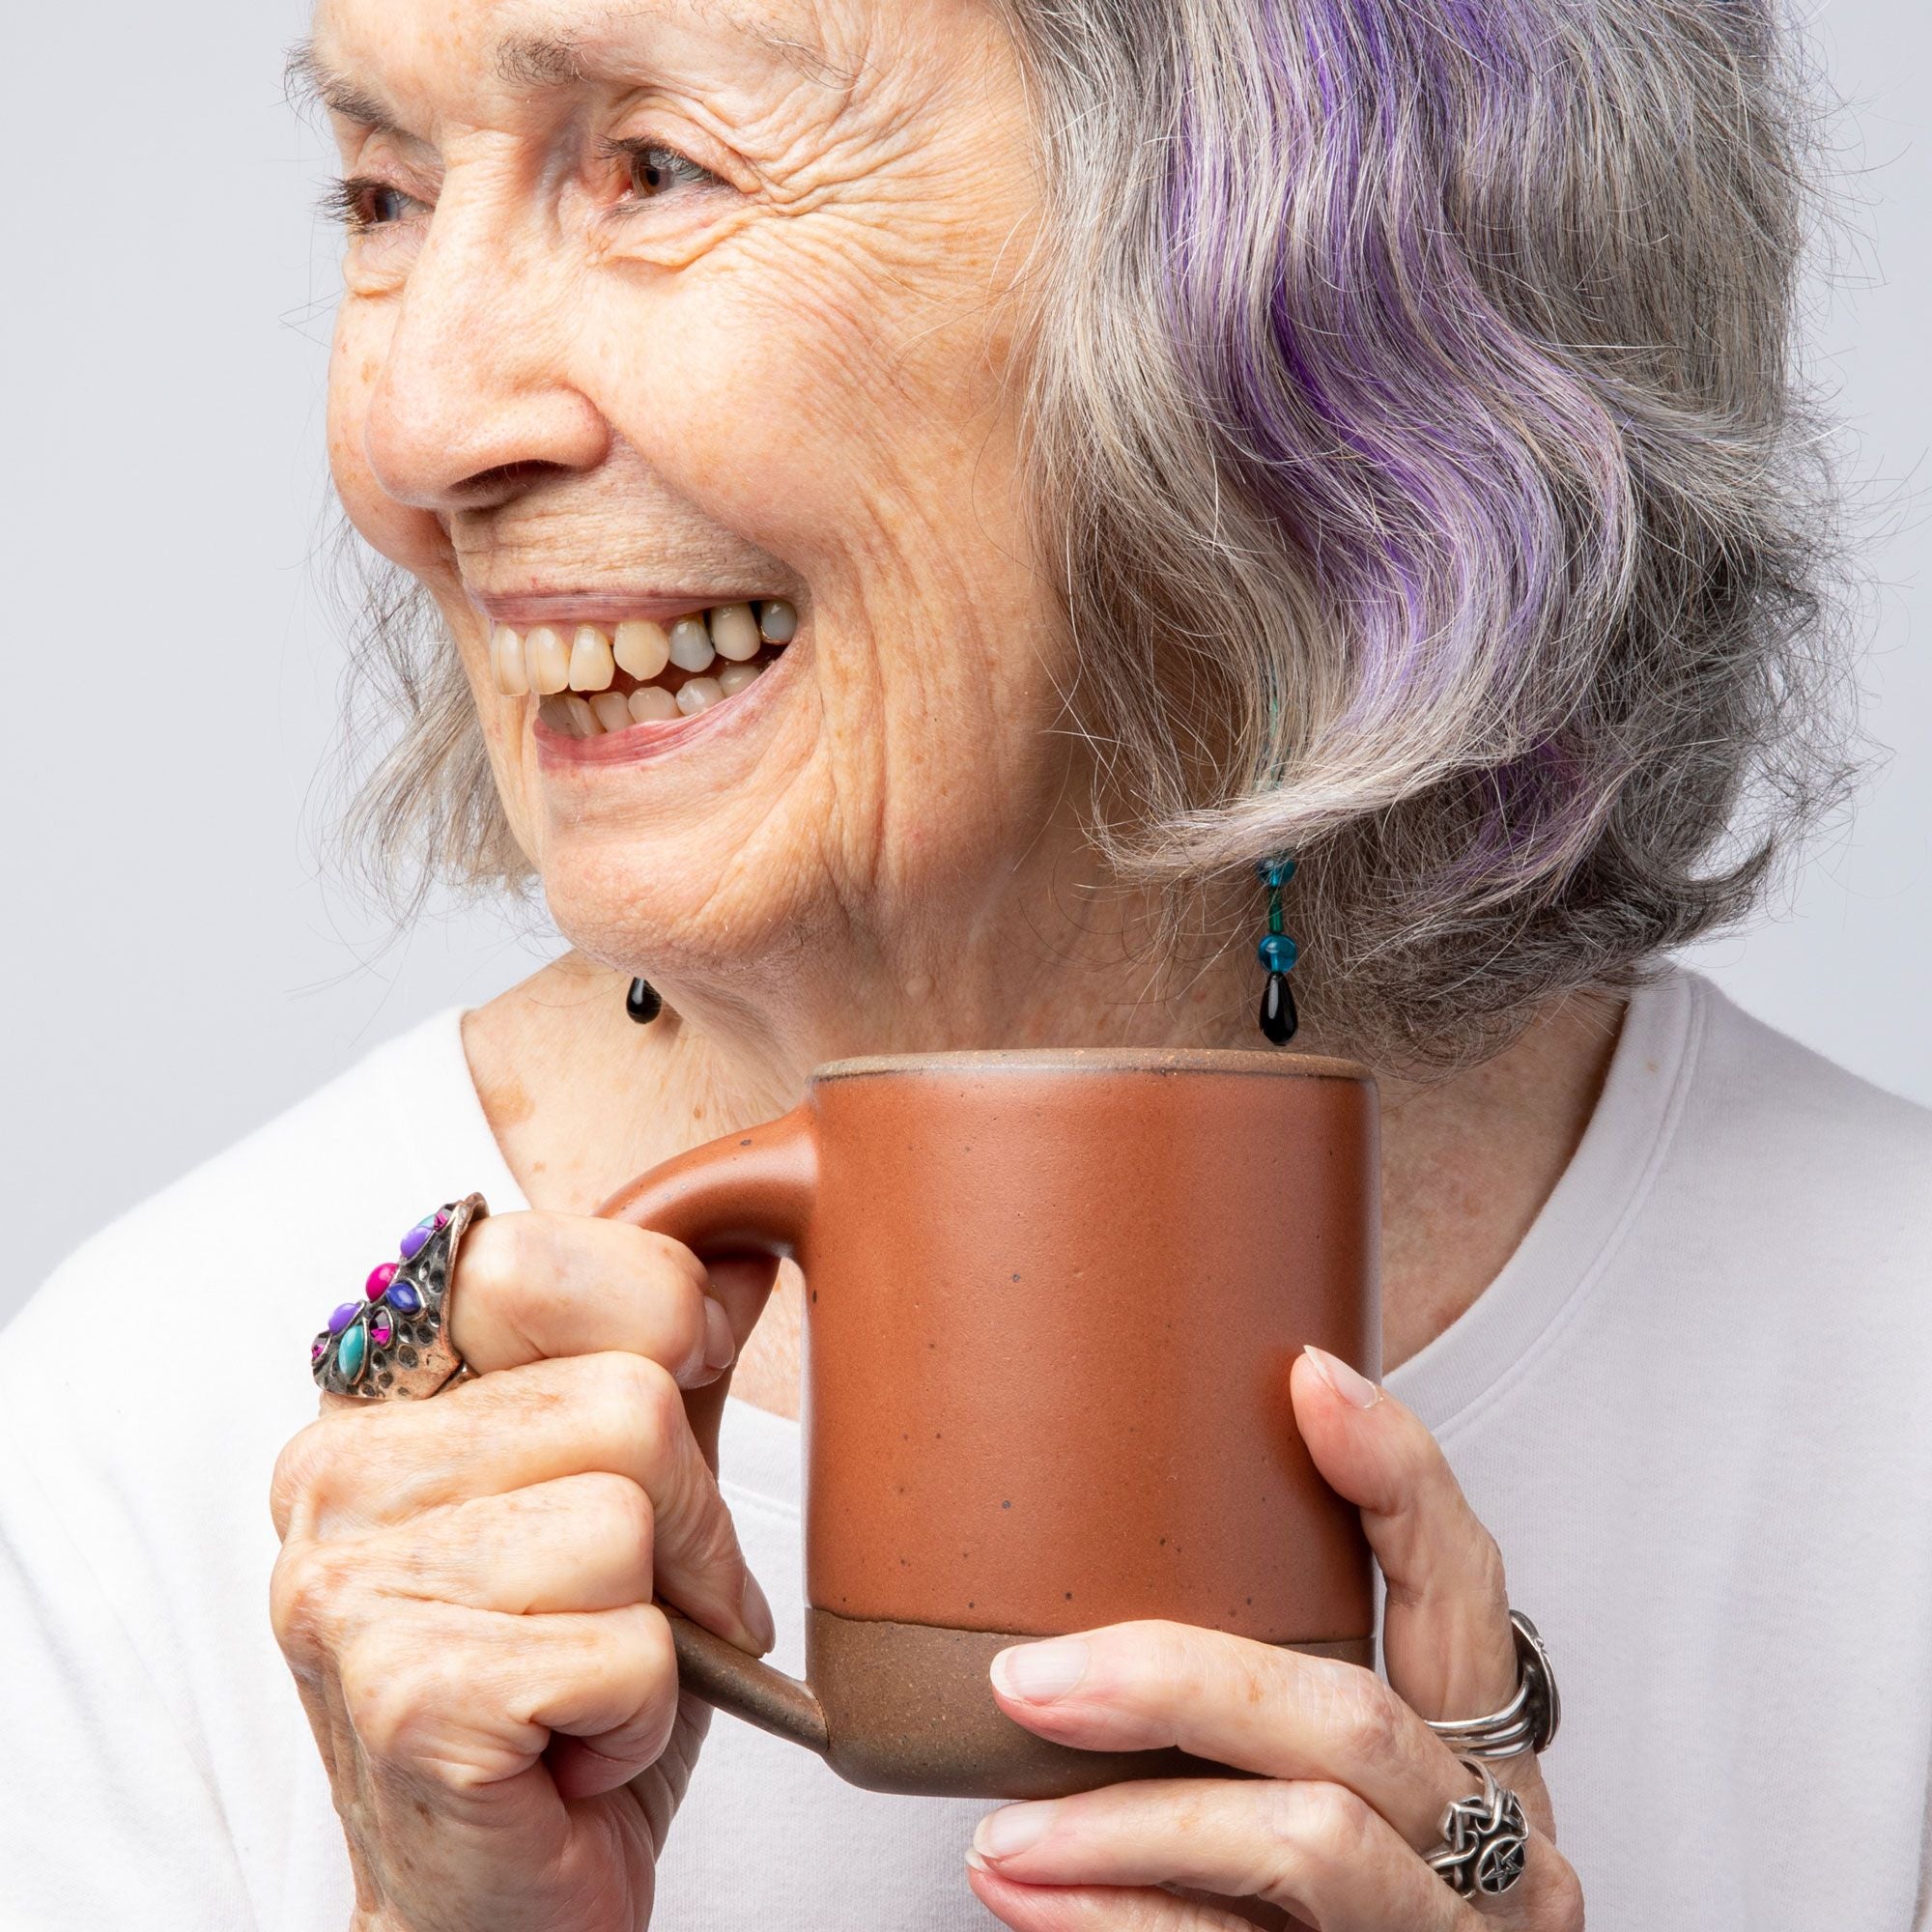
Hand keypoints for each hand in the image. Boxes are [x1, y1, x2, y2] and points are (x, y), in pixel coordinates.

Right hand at [269, 1212, 775, 1931]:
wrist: (491, 1911)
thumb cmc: (561, 1700)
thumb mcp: (627, 1502)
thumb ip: (667, 1368)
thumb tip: (748, 1247)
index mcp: (375, 1399)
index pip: (528, 1259)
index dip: (652, 1320)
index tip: (675, 1401)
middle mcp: (334, 1473)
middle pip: (626, 1398)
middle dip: (687, 1519)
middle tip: (640, 1607)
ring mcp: (349, 1585)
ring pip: (632, 1516)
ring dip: (664, 1627)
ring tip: (593, 1683)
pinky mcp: (406, 1697)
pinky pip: (628, 1647)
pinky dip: (643, 1714)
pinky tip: (572, 1748)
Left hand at [965, 1347, 1583, 1930]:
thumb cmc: (1324, 1895)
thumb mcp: (1325, 1775)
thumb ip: (1260, 1677)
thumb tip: (1077, 1551)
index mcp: (1481, 1745)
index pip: (1462, 1584)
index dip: (1399, 1477)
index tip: (1307, 1378)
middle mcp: (1494, 1837)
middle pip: (1353, 1717)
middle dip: (1178, 1684)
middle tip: (1026, 1679)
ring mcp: (1448, 1929)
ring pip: (1305, 1839)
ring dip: (1128, 1827)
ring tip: (1000, 1832)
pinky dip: (1121, 1921)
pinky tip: (1026, 1893)